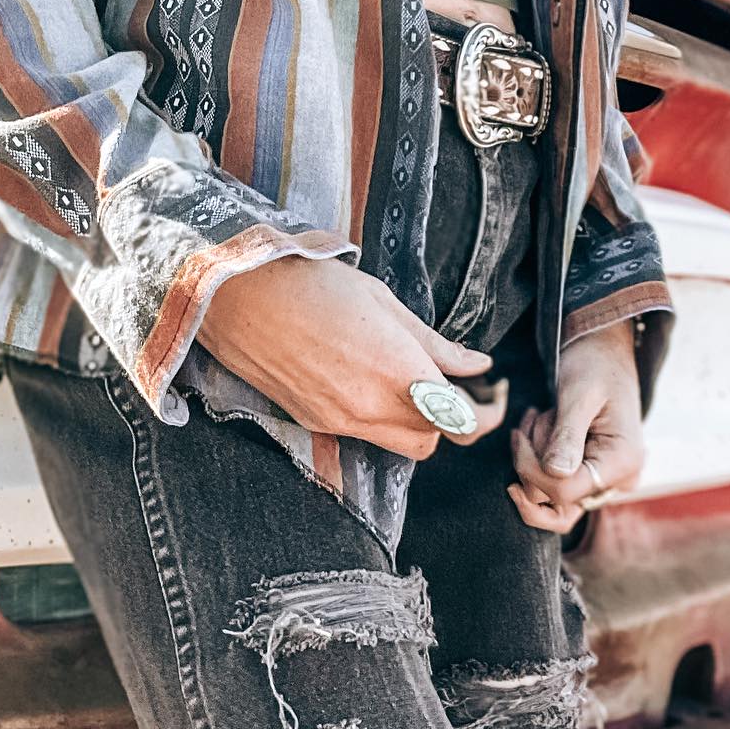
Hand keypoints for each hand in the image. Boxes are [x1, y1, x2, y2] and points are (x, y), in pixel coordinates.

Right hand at [200, 255, 508, 460]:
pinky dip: (375, 418)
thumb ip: (434, 343)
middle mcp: (370, 408)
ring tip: (404, 381)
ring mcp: (338, 421)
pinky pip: (360, 434)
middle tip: (449, 386)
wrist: (239, 293)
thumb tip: (477, 365)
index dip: (485, 416)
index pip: (462, 422)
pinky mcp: (312, 422)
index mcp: (399, 374)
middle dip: (447, 420)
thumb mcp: (385, 301)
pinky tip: (363, 378)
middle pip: (431, 442)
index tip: (490, 398)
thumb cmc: (313, 283)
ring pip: (396, 445)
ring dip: (411, 423)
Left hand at [506, 320, 645, 532]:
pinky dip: (536, 461)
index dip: (531, 470)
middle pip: (556, 500)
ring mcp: (605, 481)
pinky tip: (535, 428)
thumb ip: (568, 435)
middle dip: (531, 461)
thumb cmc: (593, 365)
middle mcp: (620, 480)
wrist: (602, 351)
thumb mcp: (578, 394)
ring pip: (551, 496)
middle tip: (531, 419)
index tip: (517, 435)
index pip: (565, 492)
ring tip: (539, 416)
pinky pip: (555, 486)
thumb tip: (557, 475)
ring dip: (533, 459)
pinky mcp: (590, 475)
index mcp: (623, 462)